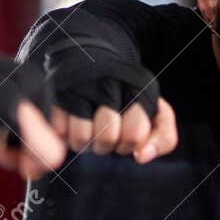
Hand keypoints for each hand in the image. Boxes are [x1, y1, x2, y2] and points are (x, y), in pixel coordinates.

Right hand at [42, 47, 177, 162]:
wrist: (90, 62)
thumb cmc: (126, 99)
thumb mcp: (154, 113)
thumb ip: (163, 137)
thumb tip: (142, 157)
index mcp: (137, 87)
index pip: (135, 134)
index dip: (130, 142)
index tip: (127, 130)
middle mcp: (108, 82)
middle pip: (106, 138)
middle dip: (107, 144)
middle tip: (105, 130)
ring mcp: (80, 87)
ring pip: (81, 139)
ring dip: (85, 142)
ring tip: (88, 126)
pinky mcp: (56, 93)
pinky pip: (60, 132)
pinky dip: (65, 135)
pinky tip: (71, 121)